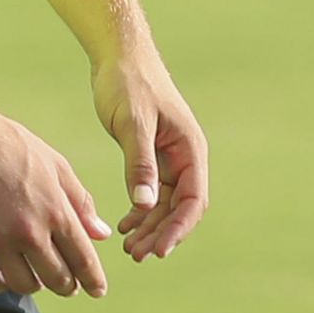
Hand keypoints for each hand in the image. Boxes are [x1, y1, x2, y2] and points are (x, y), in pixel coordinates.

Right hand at [0, 91, 112, 299]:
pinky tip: (2, 274)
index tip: (97, 290)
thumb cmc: (8, 144)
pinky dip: (0, 284)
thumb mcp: (54, 165)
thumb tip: (103, 234)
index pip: (83, 258)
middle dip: (68, 286)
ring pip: (24, 286)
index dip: (94, 280)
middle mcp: (28, 231)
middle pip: (58, 279)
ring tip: (33, 276)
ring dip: (33, 285)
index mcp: (55, 210)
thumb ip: (80, 202)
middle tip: (67, 285)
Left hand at [91, 47, 208, 258]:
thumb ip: (140, 163)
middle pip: (180, 209)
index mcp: (190, 150)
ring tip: (129, 248)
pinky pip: (152, 193)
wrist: (120, 56)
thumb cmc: (129, 83)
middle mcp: (186, 157)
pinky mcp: (153, 157)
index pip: (193, 201)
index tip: (158, 251)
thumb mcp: (132, 124)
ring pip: (166, 205)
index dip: (178, 229)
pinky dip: (141, 211)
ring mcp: (170, 158)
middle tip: (136, 256)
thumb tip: (147, 205)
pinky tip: (124, 226)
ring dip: (150, 227)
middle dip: (161, 234)